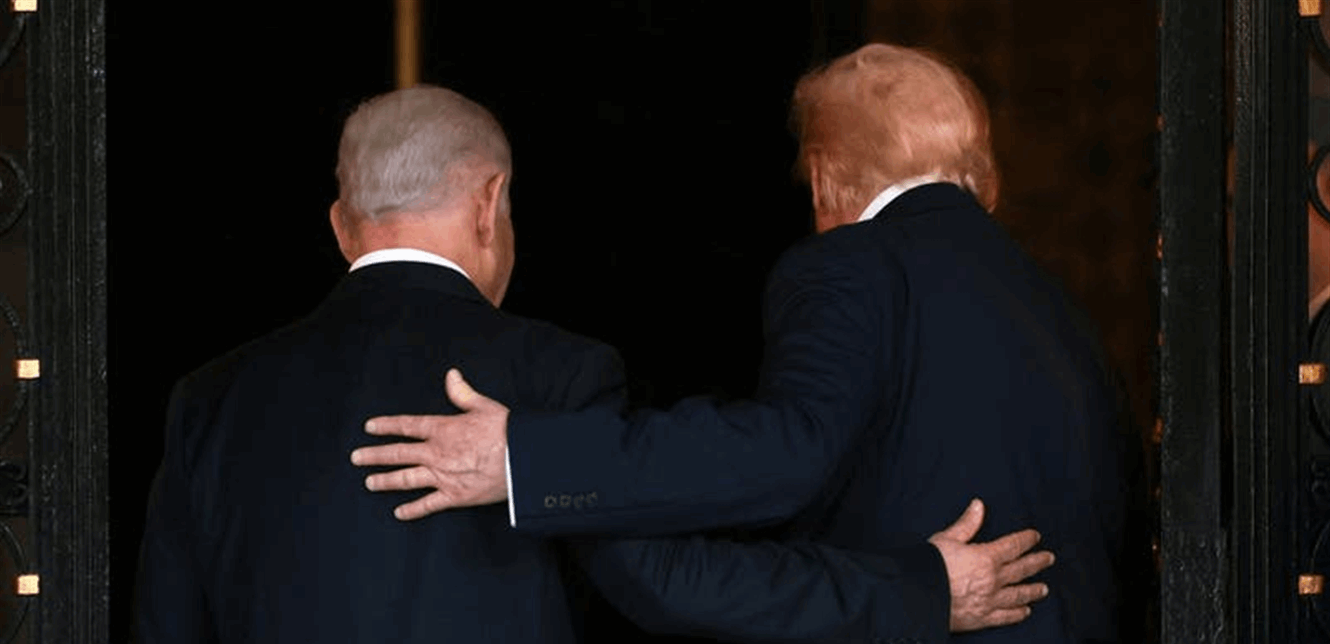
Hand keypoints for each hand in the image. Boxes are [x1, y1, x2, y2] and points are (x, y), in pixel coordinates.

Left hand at [350, 369, 509, 519]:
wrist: (523, 460)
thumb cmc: (507, 431)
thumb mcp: (484, 406)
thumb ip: (462, 393)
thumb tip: (451, 376)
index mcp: (443, 429)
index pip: (407, 426)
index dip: (386, 426)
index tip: (370, 427)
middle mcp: (436, 454)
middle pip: (398, 454)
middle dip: (374, 455)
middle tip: (356, 457)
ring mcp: (443, 477)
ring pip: (406, 479)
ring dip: (385, 481)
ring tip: (369, 483)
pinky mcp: (455, 496)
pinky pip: (428, 505)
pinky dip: (412, 510)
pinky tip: (398, 513)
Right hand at [928, 498, 1054, 631]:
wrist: (918, 596)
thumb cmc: (929, 565)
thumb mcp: (947, 539)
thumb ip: (967, 524)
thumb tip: (979, 505)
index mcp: (986, 557)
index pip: (1013, 546)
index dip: (1026, 540)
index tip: (1035, 536)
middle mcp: (993, 579)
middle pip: (1022, 569)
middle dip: (1037, 562)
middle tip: (1049, 558)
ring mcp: (990, 600)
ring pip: (1018, 594)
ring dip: (1033, 590)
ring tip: (1044, 589)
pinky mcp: (982, 618)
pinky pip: (1006, 616)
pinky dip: (1017, 613)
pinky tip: (1025, 611)